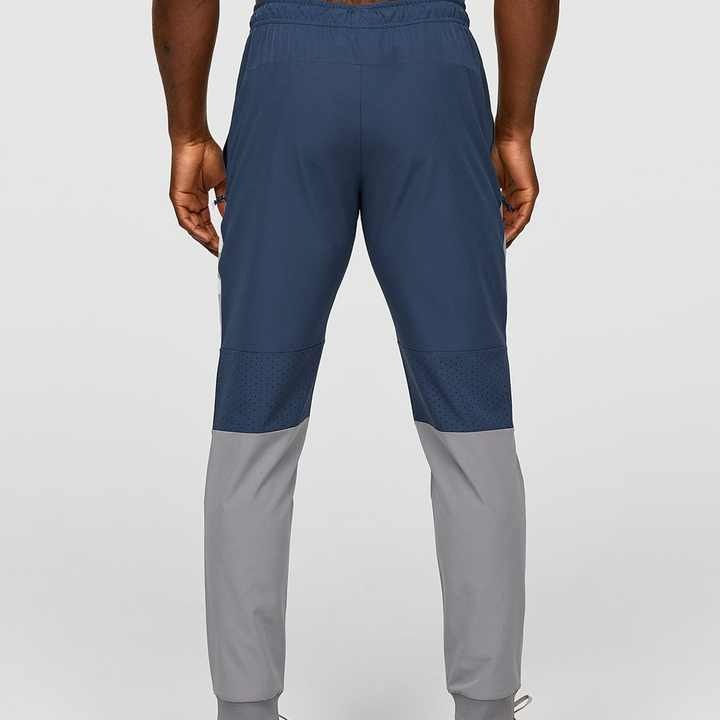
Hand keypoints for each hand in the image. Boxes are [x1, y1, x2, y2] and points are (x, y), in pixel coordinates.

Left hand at [169, 136, 225, 255]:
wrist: (196, 140)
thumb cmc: (208, 155)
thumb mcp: (222, 183)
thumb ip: (224, 200)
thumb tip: (230, 216)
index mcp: (201, 200)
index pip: (208, 223)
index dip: (217, 235)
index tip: (227, 245)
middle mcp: (191, 203)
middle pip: (201, 229)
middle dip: (212, 242)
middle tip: (223, 253)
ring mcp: (184, 201)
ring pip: (193, 228)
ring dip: (204, 240)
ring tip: (216, 249)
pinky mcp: (177, 198)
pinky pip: (185, 220)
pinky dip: (195, 230)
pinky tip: (206, 238)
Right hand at [491, 135, 538, 246]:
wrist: (506, 137)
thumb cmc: (493, 153)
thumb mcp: (486, 181)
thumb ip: (485, 197)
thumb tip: (475, 214)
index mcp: (508, 193)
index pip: (503, 217)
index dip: (495, 230)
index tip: (485, 241)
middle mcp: (519, 196)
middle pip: (511, 222)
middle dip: (502, 236)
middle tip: (489, 249)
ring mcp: (526, 194)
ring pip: (517, 221)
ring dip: (508, 234)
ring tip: (497, 246)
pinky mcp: (530, 192)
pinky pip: (523, 215)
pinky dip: (515, 226)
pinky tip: (506, 235)